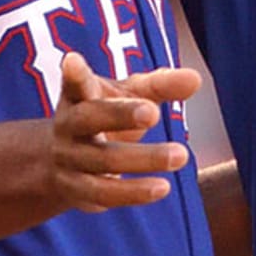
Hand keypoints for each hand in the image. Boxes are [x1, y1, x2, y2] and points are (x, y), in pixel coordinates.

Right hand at [50, 52, 200, 212]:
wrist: (59, 161)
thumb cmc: (104, 115)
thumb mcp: (129, 96)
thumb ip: (160, 86)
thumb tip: (196, 78)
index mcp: (78, 96)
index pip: (75, 83)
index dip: (74, 74)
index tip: (74, 61)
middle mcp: (67, 126)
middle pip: (89, 119)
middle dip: (119, 115)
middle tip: (153, 111)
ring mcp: (68, 160)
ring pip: (102, 161)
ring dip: (142, 159)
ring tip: (180, 155)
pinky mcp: (75, 191)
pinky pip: (104, 194)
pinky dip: (133, 192)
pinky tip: (162, 187)